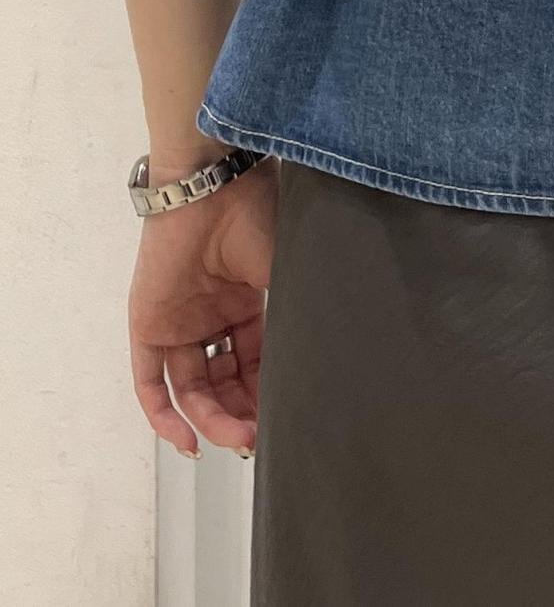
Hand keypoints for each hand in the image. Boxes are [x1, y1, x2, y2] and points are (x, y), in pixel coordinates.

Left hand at [128, 154, 278, 458]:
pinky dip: (163, 415)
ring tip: (235, 439)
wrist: (215, 186)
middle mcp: (210, 317)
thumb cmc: (258, 218)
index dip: (265, 395)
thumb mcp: (286, 273)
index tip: (281, 423)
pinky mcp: (147, 325)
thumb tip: (332, 359)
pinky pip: (149, 382)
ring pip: (190, 389)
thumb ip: (297, 316)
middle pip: (221, 383)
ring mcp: (178, 323)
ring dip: (211, 419)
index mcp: (244, 303)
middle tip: (256, 439)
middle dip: (240, 415)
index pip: (253, 364)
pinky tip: (187, 438)